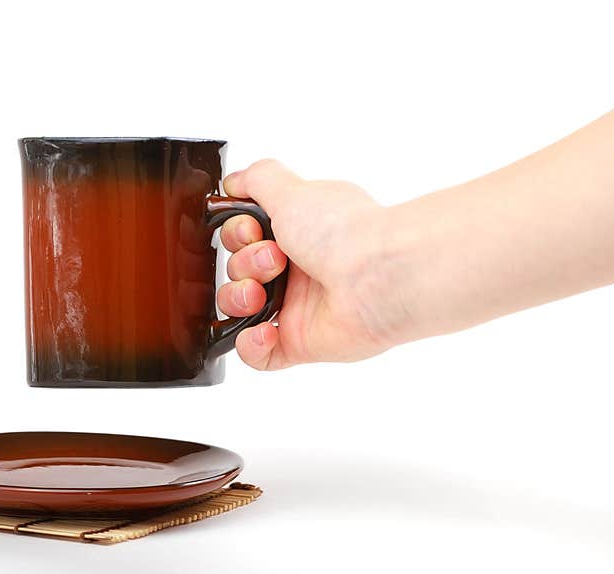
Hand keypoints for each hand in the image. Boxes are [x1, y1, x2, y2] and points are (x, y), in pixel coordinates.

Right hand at [217, 159, 412, 369]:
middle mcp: (297, 269)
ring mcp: (298, 308)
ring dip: (239, 299)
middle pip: (238, 271)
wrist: (378, 278)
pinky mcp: (300, 343)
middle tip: (274, 260)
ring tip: (261, 296)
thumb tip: (235, 181)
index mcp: (297, 232)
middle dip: (243, 264)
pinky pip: (258, 354)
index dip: (237, 235)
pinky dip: (250, 344)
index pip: (245, 237)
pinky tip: (264, 330)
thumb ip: (258, 179)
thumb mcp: (293, 190)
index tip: (251, 230)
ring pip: (240, 310)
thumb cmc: (345, 234)